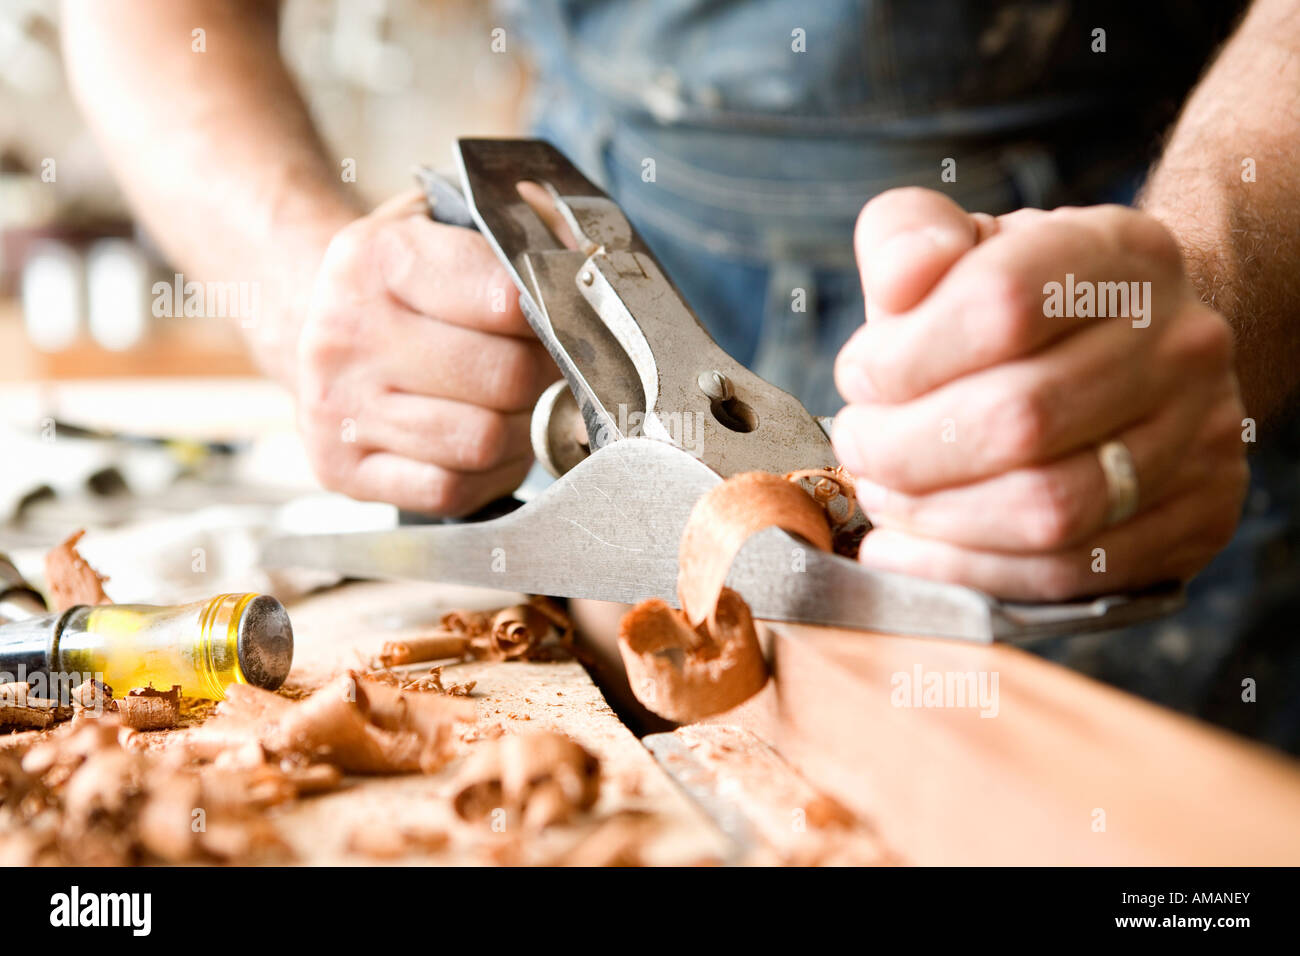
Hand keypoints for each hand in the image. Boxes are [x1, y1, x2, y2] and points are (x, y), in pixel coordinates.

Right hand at [296, 191, 557, 514]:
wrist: (305, 315)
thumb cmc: (397, 279)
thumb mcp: (442, 224)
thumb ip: (516, 233)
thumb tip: (583, 257)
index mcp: (374, 259)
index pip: (508, 301)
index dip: (553, 317)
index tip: (558, 320)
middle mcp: (344, 333)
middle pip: (504, 378)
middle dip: (542, 378)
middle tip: (543, 369)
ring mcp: (337, 407)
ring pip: (482, 441)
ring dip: (517, 431)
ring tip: (510, 407)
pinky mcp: (339, 468)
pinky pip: (449, 491)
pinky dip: (481, 475)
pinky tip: (475, 445)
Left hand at [832, 189, 1248, 600]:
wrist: (1129, 353)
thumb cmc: (1017, 305)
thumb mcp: (958, 245)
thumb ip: (909, 238)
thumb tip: (901, 278)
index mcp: (1118, 255)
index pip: (1001, 304)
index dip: (904, 358)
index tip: (859, 379)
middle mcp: (1179, 342)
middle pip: (1021, 418)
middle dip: (906, 448)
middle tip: (860, 448)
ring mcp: (1200, 436)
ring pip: (1048, 508)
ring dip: (934, 516)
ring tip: (884, 495)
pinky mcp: (1199, 519)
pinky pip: (1069, 572)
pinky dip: (966, 572)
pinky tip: (908, 551)